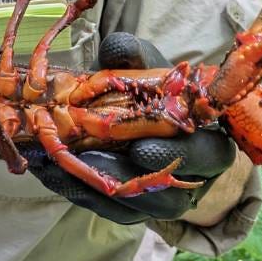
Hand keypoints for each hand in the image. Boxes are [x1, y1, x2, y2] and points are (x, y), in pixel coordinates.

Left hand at [28, 32, 235, 225]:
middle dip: (126, 177)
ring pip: (136, 209)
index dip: (176, 154)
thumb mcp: (148, 69)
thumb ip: (135, 57)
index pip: (207, 155)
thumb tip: (117, 48)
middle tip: (89, 160)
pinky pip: (109, 211)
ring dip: (93, 186)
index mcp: (211, 141)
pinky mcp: (134, 213)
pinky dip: (78, 193)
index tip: (141, 147)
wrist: (145, 121)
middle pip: (170, 194)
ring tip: (58, 164)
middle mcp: (193, 180)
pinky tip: (50, 171)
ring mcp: (163, 202)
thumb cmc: (155, 94)